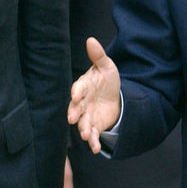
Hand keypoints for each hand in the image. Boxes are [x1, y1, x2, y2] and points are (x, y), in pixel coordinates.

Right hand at [67, 37, 121, 153]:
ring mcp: (86, 115)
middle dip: (74, 113)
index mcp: (83, 86)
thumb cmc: (106, 80)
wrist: (113, 97)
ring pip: (82, 123)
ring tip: (85, 135)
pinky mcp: (93, 126)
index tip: (75, 96)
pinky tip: (95, 148)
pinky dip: (92, 142)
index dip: (76, 92)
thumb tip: (91, 39)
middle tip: (73, 118)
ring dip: (83, 129)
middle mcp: (82, 102)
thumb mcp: (106, 66)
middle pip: (76, 108)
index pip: (78, 89)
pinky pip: (92, 134)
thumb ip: (98, 55)